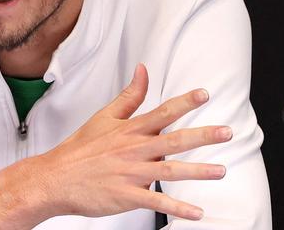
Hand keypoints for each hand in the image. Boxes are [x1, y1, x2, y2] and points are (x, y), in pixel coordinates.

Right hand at [0, 64, 231, 228]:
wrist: (56, 177)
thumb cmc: (81, 148)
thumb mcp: (104, 116)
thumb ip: (129, 95)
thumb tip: (143, 70)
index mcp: (129, 130)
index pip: (161, 112)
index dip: (184, 102)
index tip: (204, 95)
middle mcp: (133, 149)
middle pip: (173, 140)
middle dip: (202, 136)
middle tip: (227, 132)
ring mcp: (130, 173)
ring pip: (170, 171)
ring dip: (197, 171)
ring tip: (221, 171)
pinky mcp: (126, 196)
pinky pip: (156, 201)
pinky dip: (177, 208)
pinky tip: (196, 213)